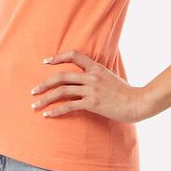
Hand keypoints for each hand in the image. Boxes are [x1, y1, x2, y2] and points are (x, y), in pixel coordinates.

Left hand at [30, 50, 148, 122]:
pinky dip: (56, 110)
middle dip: (45, 83)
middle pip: (62, 76)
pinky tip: (48, 115)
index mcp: (96, 67)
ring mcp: (92, 89)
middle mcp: (92, 76)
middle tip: (33, 90)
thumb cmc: (125, 91)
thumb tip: (88, 72)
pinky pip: (70, 106)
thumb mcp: (111, 76)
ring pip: (63, 92)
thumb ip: (98, 73)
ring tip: (35, 105)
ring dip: (46, 98)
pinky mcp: (93, 103)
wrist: (137, 102)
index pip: (74, 55)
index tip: (46, 61)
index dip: (58, 57)